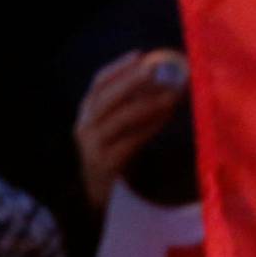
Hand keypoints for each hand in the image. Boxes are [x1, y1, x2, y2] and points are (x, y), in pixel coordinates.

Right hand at [76, 50, 188, 209]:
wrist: (95, 201)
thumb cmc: (111, 160)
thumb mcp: (115, 130)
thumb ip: (129, 107)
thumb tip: (163, 80)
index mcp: (86, 115)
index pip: (98, 84)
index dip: (118, 68)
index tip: (140, 55)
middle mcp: (84, 128)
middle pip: (106, 97)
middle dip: (132, 80)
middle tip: (156, 69)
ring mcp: (92, 149)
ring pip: (120, 119)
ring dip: (147, 103)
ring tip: (171, 94)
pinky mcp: (105, 166)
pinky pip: (130, 142)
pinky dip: (149, 127)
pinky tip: (166, 117)